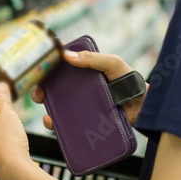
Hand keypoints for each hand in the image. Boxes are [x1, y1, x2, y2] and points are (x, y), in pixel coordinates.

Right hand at [31, 50, 147, 128]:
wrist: (143, 107)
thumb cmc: (130, 80)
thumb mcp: (113, 64)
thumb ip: (93, 58)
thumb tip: (66, 55)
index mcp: (84, 71)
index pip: (61, 66)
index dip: (47, 67)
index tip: (37, 68)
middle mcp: (80, 87)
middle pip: (54, 86)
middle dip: (41, 88)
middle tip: (38, 93)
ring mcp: (81, 104)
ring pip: (57, 105)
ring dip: (46, 106)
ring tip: (44, 108)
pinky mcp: (85, 120)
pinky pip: (66, 123)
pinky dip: (55, 124)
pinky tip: (51, 122)